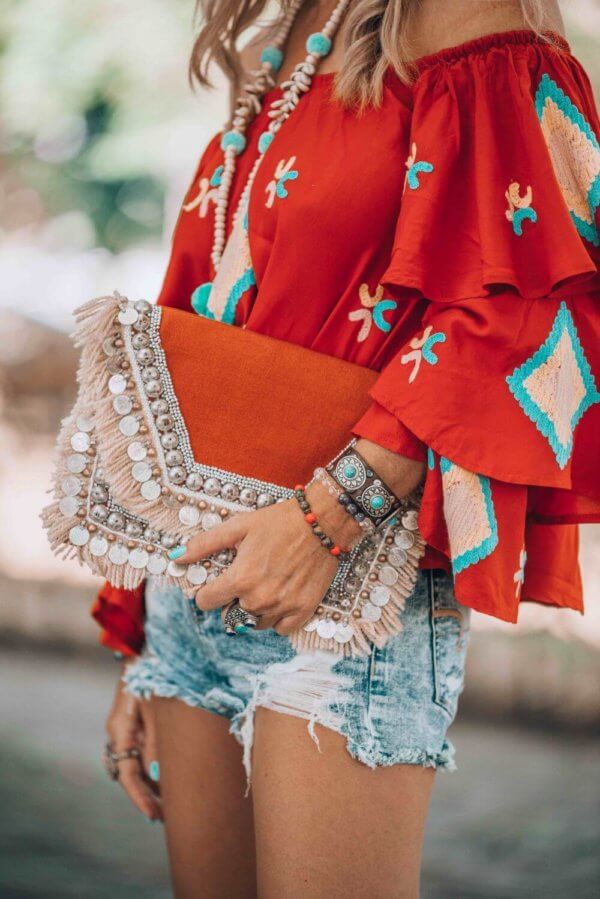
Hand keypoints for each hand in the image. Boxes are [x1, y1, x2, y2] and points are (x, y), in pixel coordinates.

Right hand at [105, 669, 162, 821]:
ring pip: (136, 764)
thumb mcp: (157, 711)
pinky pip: (143, 751)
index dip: (140, 798)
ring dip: (152, 783)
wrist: (147, 648)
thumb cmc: (154, 674)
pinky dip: (155, 766)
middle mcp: (120, 733)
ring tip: (173, 805)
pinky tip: (171, 777)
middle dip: (148, 796)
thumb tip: (156, 778)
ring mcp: (128, 728)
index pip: (127, 775)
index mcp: (120, 730)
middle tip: (168, 817)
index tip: (154, 816)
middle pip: (131, 773)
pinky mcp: (137, 723)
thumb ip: (156, 744)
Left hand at [177, 482, 360, 635]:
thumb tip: (176, 557)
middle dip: (233, 598)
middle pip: (230, 613)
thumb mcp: (238, 527)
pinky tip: (279, 598)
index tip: (216, 583)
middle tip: (248, 576)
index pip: (206, 602)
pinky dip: (276, 618)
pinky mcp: (303, 610)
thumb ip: (205, 544)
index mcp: (240, 579)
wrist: (322, 522)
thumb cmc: (279, 521)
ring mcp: (282, 607)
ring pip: (253, 623)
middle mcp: (259, 598)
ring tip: (264, 585)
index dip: (208, 591)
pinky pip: (280, 629)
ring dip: (253, 610)